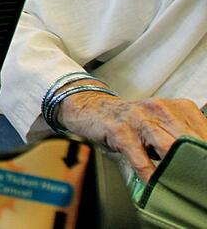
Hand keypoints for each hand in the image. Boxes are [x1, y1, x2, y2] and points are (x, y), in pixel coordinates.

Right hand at [58, 92, 206, 181]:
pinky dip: (149, 174)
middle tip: (196, 177)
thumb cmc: (132, 121)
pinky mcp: (120, 131)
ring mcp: (138, 119)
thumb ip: (182, 136)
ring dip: (176, 168)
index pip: (203, 131)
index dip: (205, 150)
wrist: (92, 108)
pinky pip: (140, 158)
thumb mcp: (162, 122)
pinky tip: (153, 183)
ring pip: (168, 147)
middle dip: (194, 161)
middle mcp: (159, 109)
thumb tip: (200, 159)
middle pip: (188, 140)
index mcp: (175, 106)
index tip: (203, 165)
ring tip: (180, 182)